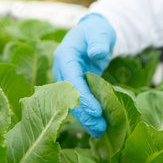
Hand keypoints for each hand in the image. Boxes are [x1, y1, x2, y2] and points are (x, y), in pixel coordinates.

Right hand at [53, 13, 115, 137]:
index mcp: (64, 55)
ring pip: (72, 102)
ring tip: (99, 131)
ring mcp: (66, 78)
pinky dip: (86, 114)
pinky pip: (78, 102)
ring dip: (84, 118)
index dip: (83, 97)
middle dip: (84, 113)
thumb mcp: (100, 32)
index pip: (72, 80)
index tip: (96, 111)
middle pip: (69, 96)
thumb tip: (96, 53)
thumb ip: (99, 42)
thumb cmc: (97, 30)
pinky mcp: (74, 85)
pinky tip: (95, 128)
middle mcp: (61, 69)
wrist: (94, 31)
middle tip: (99, 127)